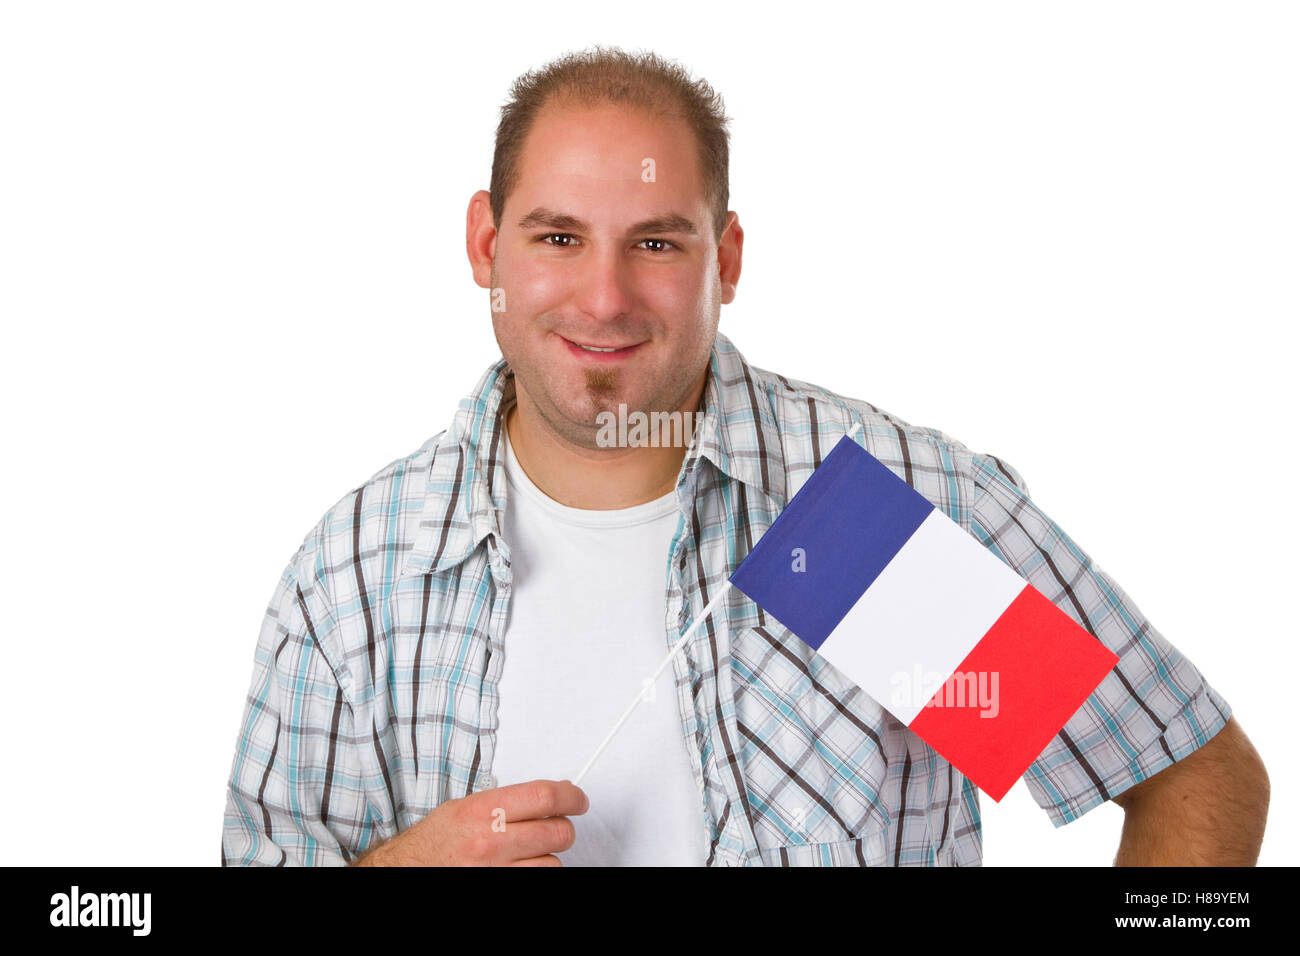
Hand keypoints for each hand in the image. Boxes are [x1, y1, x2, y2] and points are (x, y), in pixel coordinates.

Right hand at [351, 778, 588, 865]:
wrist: (408, 870)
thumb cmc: (435, 842)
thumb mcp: (465, 807)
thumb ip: (507, 800)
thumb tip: (551, 795)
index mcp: (483, 811)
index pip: (544, 796)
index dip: (571, 796)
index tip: (578, 799)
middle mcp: (490, 841)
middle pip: (557, 831)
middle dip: (563, 827)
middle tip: (557, 825)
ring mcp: (495, 871)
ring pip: (553, 863)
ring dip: (547, 857)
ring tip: (527, 853)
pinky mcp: (499, 888)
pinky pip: (539, 881)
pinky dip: (536, 873)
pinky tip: (522, 867)